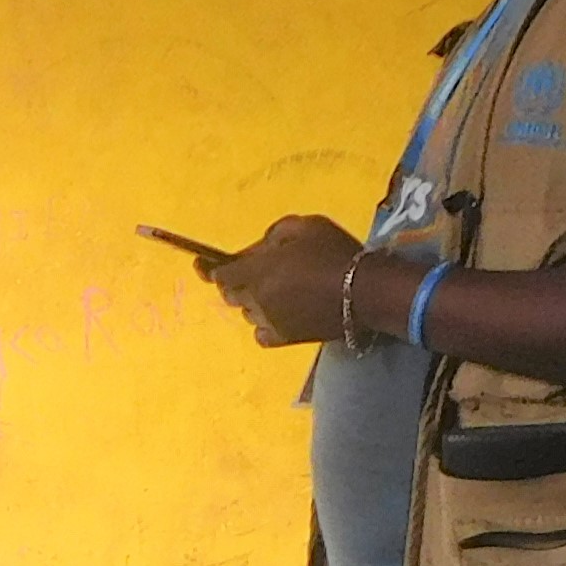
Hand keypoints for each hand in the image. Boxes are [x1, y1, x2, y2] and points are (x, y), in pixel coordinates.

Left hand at [200, 213, 367, 348]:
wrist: (364, 292)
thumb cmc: (334, 252)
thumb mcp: (303, 226)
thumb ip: (273, 234)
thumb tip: (260, 248)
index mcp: (257, 271)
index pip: (220, 274)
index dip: (208, 268)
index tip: (201, 263)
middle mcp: (256, 299)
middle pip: (230, 294)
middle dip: (236, 282)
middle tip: (254, 272)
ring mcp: (269, 322)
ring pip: (247, 312)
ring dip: (254, 301)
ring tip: (278, 290)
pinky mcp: (285, 339)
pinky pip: (261, 333)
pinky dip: (264, 323)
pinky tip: (280, 314)